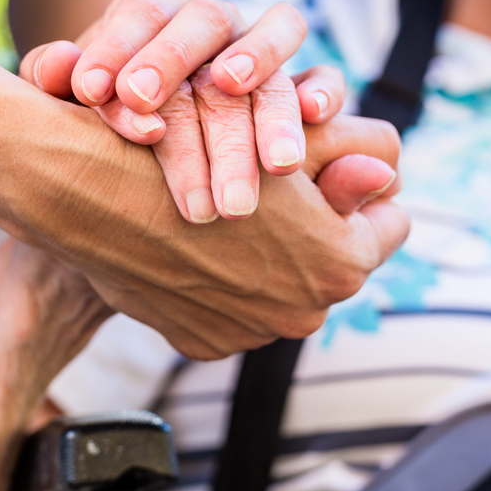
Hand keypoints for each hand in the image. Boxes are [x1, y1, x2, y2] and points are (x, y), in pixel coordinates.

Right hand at [10, 88, 407, 359]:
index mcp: (340, 263)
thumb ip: (350, 164)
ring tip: (235, 215)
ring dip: (270, 259)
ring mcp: (252, 334)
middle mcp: (304, 313)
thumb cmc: (196, 150)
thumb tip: (388, 175)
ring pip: (283, 289)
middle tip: (286, 191)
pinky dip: (225, 286)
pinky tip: (197, 246)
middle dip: (319, 230)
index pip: (392, 223)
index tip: (343, 170)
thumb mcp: (282, 146)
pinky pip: (235, 312)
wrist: (98, 193)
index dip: (368, 189)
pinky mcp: (206, 344)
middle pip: (335, 262)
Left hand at [18, 0, 338, 220]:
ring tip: (261, 154)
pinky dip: (323, 92)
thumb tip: (59, 70)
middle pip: (204, 23)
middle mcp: (215, 17)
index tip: (96, 94)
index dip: (121, 45)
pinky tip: (312, 118)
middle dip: (176, 68)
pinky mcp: (299, 81)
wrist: (154, 109)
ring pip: (273, 48)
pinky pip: (323, 76)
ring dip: (264, 100)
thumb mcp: (77, 86)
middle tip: (151, 127)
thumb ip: (58, 75)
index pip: (144, 8)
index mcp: (160, 3)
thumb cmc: (110, 98)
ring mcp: (261, 46)